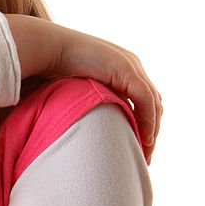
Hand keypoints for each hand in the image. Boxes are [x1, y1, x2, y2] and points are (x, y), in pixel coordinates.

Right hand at [5, 15, 162, 164]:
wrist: (50, 48)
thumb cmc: (56, 68)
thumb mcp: (82, 88)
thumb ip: (93, 101)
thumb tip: (90, 126)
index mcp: (124, 68)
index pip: (145, 99)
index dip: (146, 124)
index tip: (140, 147)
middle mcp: (133, 65)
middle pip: (154, 103)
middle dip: (152, 131)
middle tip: (146, 156)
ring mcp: (132, 66)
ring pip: (154, 104)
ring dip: (152, 131)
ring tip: (146, 153)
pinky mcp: (126, 71)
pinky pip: (145, 101)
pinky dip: (147, 121)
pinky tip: (145, 139)